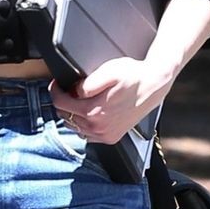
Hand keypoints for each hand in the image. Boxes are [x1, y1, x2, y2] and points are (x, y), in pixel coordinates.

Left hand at [48, 57, 170, 147]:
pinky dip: (83, 124)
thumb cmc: (134, 76)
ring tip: (77, 100)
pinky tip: (88, 113)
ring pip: (75, 127)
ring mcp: (105, 135)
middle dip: (62, 102)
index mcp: (94, 112)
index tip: (56, 84)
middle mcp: (98, 127)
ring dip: (72, 114)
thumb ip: (87, 84)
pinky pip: (87, 134)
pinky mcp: (111, 137)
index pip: (60, 104)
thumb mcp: (109, 71)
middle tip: (65, 90)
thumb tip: (73, 91)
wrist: (154, 85)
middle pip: (66, 116)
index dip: (55, 91)